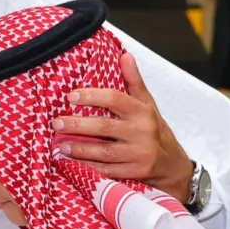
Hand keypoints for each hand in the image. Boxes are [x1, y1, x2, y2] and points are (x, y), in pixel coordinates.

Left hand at [52, 52, 192, 197]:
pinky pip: (108, 170)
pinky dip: (89, 167)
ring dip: (80, 149)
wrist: (173, 165)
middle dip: (78, 125)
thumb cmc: (154, 129)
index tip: (71, 96)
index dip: (92, 96)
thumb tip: (124, 55)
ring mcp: (138, 154)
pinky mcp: (135, 173)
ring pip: (104, 151)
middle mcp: (141, 132)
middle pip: (104, 127)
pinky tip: (73, 163)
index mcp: (142, 111)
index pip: (115, 99)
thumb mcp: (147, 104)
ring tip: (60, 145)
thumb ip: (133, 81)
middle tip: (57, 123)